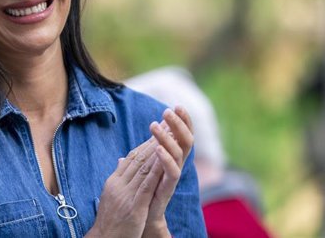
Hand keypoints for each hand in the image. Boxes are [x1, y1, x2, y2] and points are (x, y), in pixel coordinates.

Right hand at [86, 138, 163, 236]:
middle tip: (166, 126)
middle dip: (154, 141)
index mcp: (113, 182)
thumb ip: (119, 178)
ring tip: (169, 137)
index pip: (131, 158)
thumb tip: (122, 160)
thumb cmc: (109, 222)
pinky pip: (146, 186)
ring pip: (143, 168)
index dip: (145, 143)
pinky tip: (164, 161)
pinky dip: (155, 171)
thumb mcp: (112, 197)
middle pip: (138, 158)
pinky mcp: (134, 207)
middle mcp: (118, 185)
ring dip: (158, 151)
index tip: (157, 131)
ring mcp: (125, 195)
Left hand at [142, 106, 193, 236]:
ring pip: (178, 154)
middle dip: (178, 124)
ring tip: (154, 125)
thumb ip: (145, 154)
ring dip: (167, 138)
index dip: (182, 121)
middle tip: (168, 110)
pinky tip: (157, 148)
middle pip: (185, 141)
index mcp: (171, 158)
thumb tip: (140, 142)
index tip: (177, 105)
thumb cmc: (144, 193)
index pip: (180, 136)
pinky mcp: (167, 189)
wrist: (141, 219)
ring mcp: (173, 177)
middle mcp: (176, 166)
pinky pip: (172, 173)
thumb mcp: (143, 169)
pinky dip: (166, 159)